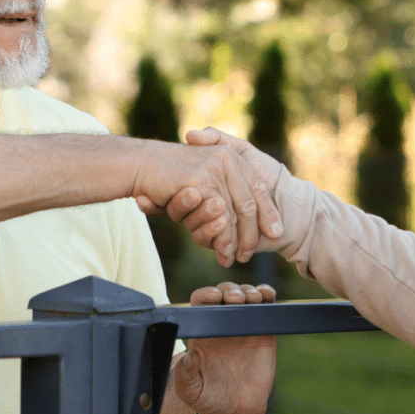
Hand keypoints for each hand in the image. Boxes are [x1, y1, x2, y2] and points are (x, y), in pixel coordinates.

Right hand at [131, 138, 281, 266]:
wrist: (139, 163)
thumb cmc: (166, 170)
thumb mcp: (199, 171)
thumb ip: (219, 184)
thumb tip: (236, 211)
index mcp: (231, 155)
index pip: (257, 188)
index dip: (268, 212)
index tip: (274, 232)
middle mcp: (227, 160)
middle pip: (249, 204)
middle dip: (252, 232)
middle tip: (249, 253)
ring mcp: (215, 170)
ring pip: (235, 214)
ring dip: (235, 240)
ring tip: (234, 257)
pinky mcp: (201, 181)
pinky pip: (218, 216)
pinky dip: (220, 238)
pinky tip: (221, 251)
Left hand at [171, 281, 276, 413]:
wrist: (237, 411)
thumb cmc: (208, 400)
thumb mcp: (191, 392)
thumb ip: (185, 377)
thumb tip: (186, 357)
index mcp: (202, 332)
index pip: (201, 303)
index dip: (206, 295)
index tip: (214, 297)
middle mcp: (222, 324)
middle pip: (224, 294)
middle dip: (230, 290)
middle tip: (236, 299)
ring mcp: (243, 325)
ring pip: (245, 296)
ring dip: (249, 290)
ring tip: (252, 298)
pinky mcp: (263, 331)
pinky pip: (265, 308)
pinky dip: (267, 295)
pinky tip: (267, 295)